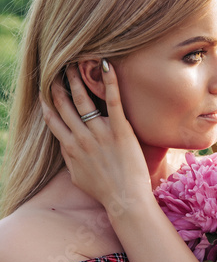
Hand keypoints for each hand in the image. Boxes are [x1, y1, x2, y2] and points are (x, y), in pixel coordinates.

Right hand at [40, 62, 152, 217]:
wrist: (125, 199)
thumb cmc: (103, 191)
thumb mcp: (78, 178)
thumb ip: (69, 160)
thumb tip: (65, 148)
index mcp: (70, 148)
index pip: (53, 119)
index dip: (48, 102)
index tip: (46, 89)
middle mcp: (81, 138)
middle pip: (64, 105)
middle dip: (58, 84)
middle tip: (58, 68)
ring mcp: (100, 133)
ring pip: (83, 99)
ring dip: (77, 78)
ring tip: (76, 62)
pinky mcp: (120, 130)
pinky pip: (113, 101)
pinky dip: (109, 82)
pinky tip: (107, 65)